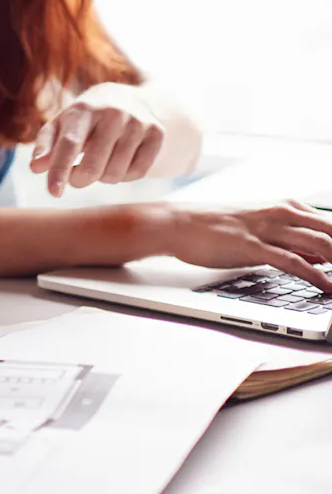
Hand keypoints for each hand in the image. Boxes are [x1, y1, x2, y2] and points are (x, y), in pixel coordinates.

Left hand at [31, 83, 164, 196]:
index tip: (53, 193)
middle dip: (79, 180)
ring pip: (115, 174)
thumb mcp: (61, 124)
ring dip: (102, 177)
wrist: (128, 99)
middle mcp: (114, 112)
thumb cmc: (84, 119)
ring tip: (100, 161)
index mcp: (84, 108)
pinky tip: (119, 160)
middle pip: (93, 166)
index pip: (70, 144)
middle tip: (76, 177)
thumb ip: (46, 145)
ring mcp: (138, 122)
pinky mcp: (157, 133)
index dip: (60, 170)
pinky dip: (124, 175)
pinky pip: (138, 173)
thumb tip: (36, 167)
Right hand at [163, 201, 331, 291]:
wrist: (176, 224)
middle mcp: (281, 213)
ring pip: (321, 244)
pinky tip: (328, 288)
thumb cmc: (215, 227)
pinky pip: (294, 262)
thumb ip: (291, 241)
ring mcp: (267, 229)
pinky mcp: (252, 246)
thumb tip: (321, 257)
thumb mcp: (259, 229)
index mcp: (286, 206)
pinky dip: (316, 276)